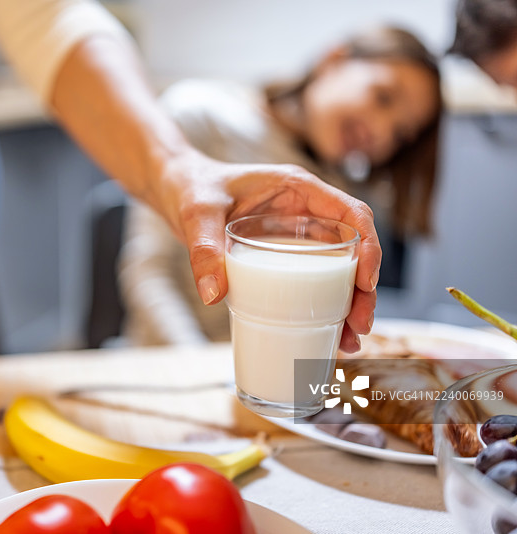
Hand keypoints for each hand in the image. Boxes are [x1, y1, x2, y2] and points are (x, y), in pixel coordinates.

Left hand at [150, 151, 380, 352]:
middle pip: (353, 248)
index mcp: (297, 189)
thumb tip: (213, 295)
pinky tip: (329, 333)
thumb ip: (203, 250)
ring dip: (350, 303)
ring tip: (349, 341)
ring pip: (338, 268)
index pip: (351, 213)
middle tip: (359, 325)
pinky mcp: (282, 253)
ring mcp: (296, 232)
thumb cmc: (191, 187)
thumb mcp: (196, 214)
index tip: (364, 284)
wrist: (176, 188)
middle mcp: (304, 210)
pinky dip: (326, 304)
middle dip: (363, 288)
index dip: (368, 247)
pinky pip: (314, 278)